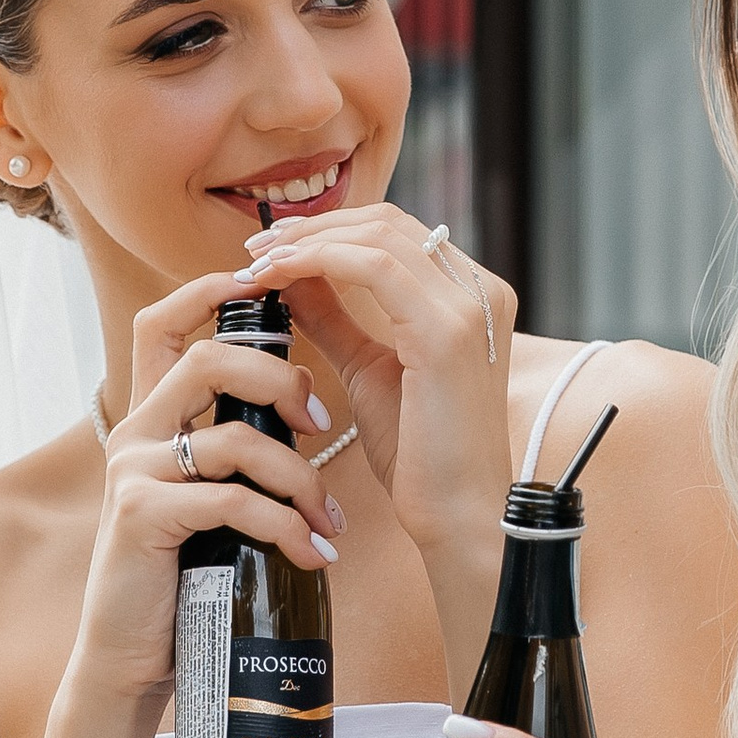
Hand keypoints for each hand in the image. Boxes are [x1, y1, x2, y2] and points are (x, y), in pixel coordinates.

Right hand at [67, 300, 342, 709]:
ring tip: (327, 522)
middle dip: (279, 380)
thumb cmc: (182, 573)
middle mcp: (133, 432)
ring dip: (298, 478)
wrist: (132, 655)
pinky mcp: (141, 516)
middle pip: (208, 361)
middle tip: (321, 422)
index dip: (209, 291)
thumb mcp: (208, 495)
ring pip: (234, 438)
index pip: (163, 323)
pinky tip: (311, 555)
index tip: (269, 286)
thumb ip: (235, 448)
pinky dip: (283, 525)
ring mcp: (133, 472)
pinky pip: (230, 499)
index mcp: (150, 417)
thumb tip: (301, 407)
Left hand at [240, 204, 514, 568]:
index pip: (395, 234)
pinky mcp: (446, 332)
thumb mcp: (368, 369)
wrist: (457, 514)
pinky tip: (277, 277)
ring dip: (307, 241)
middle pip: (386, 223)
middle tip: (256, 249)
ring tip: (257, 263)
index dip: (329, 229)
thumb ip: (336, 318)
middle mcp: (481, 290)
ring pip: (377, 236)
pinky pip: (373, 268)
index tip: (273, 248)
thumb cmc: (420, 455)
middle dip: (312, 228)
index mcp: (472, 295)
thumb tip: (293, 275)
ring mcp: (470, 307)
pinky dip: (317, 261)